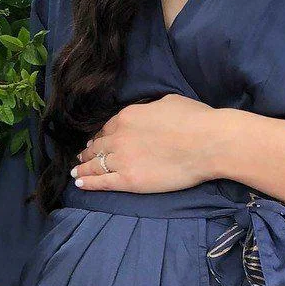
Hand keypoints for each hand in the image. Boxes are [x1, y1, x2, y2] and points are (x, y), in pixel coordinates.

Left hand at [71, 93, 226, 193]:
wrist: (207, 143)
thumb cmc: (195, 120)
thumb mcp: (167, 102)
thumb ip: (149, 109)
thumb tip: (148, 113)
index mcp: (126, 116)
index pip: (106, 128)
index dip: (99, 136)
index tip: (95, 141)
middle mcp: (119, 137)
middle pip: (97, 146)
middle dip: (88, 152)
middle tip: (81, 157)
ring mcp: (122, 159)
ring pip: (95, 164)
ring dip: (83, 168)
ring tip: (76, 172)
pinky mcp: (129, 180)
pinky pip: (102, 182)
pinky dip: (88, 183)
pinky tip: (80, 183)